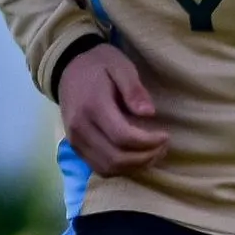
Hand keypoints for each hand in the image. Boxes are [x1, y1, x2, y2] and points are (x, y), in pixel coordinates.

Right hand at [59, 45, 169, 175]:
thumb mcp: (121, 66)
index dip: (148, 142)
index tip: (165, 135)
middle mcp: (80, 128)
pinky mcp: (75, 147)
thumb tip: (149, 113)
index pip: (122, 136)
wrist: (68, 67)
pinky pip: (98, 168)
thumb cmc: (99, 64)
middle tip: (163, 147)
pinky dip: (120, 169)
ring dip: (134, 167)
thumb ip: (134, 89)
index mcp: (93, 106)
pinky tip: (136, 158)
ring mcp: (75, 140)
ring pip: (107, 168)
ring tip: (154, 154)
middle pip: (115, 157)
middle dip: (145, 157)